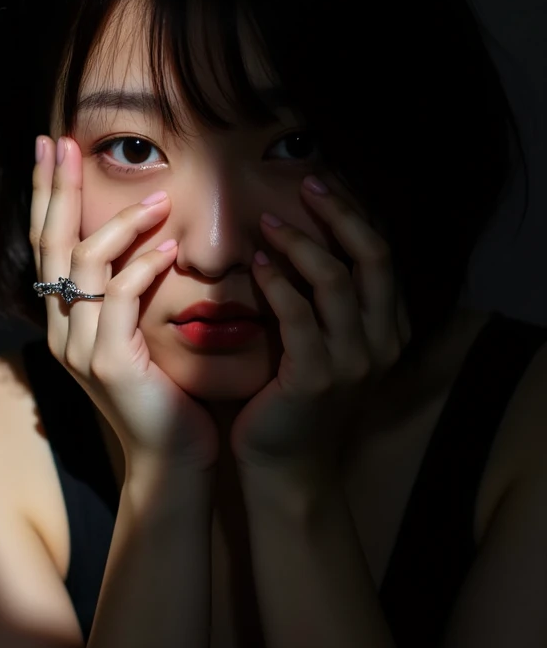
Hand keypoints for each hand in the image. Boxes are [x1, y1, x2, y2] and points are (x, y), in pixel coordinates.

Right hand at [30, 136, 219, 483]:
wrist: (173, 457)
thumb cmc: (165, 392)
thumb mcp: (140, 334)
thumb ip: (130, 291)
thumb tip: (146, 239)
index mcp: (66, 320)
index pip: (48, 245)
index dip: (47, 195)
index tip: (53, 146)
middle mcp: (62, 330)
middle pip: (50, 244)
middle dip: (56, 188)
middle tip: (62, 141)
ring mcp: (80, 348)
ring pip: (84, 263)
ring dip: (121, 223)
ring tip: (157, 199)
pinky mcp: (108, 364)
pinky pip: (119, 297)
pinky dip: (143, 266)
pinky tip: (168, 248)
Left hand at [230, 175, 411, 497]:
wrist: (287, 463)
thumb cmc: (297, 398)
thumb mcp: (328, 344)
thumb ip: (330, 301)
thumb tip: (308, 237)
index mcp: (391, 330)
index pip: (382, 256)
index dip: (355, 216)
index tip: (323, 186)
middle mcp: (382, 342)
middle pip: (372, 257)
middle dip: (339, 213)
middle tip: (306, 184)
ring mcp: (353, 361)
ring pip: (334, 280)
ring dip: (300, 244)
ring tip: (269, 224)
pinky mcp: (316, 377)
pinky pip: (297, 315)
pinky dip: (277, 283)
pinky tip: (257, 265)